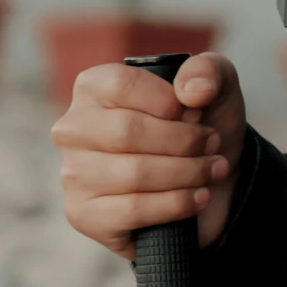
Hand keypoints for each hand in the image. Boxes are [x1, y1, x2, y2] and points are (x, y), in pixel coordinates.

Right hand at [51, 52, 245, 257]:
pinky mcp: (83, 214)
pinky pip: (133, 210)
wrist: (207, 178)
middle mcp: (73, 129)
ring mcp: (73, 174)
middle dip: (185, 141)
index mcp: (93, 87)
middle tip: (213, 144)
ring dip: (188, 173)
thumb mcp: (214, 85)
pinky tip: (198, 197)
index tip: (199, 112)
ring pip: (134, 174)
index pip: (122, 86)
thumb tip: (193, 90)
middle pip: (128, 132)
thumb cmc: (199, 124)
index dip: (169, 101)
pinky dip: (176, 204)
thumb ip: (207, 71)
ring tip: (213, 169)